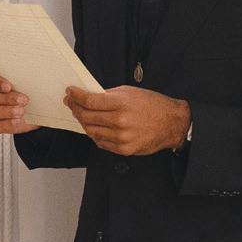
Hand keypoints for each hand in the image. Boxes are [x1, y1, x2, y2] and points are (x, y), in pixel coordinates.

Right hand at [0, 69, 36, 134]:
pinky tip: (17, 121)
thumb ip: (24, 76)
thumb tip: (30, 76)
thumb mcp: (28, 80)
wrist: (36, 108)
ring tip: (21, 111)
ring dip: (5, 111)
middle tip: (23, 100)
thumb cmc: (27, 90)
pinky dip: (6, 124)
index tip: (8, 87)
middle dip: (6, 98)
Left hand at [64, 86, 189, 156]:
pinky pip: (101, 143)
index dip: (76, 96)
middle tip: (71, 102)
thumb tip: (90, 96)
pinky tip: (94, 127)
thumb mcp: (130, 92)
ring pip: (91, 131)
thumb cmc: (152, 105)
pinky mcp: (124, 149)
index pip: (90, 101)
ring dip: (83, 122)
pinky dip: (95, 135)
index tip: (70, 92)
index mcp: (122, 103)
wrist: (171, 123)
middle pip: (87, 117)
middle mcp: (120, 121)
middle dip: (75, 108)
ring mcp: (122, 138)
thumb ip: (109, 95)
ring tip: (81, 115)